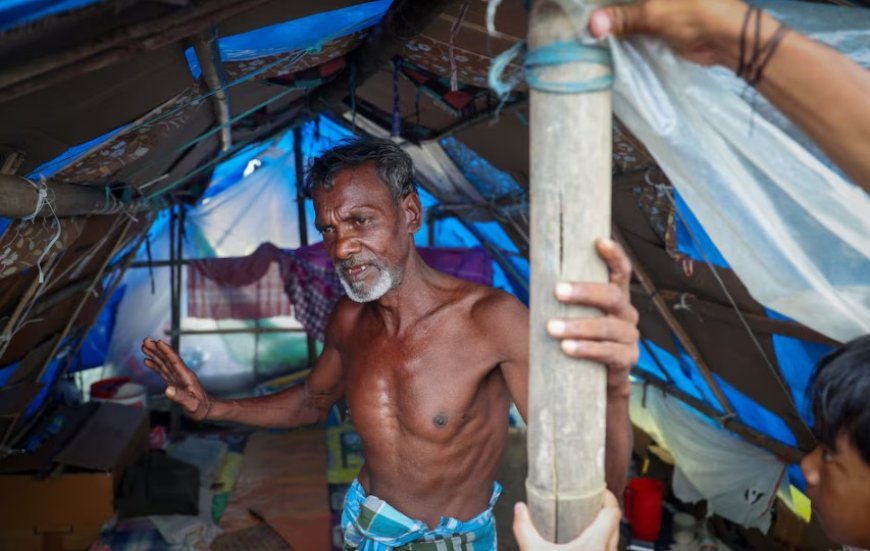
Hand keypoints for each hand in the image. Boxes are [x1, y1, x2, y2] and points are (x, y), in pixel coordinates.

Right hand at [141, 338, 211, 419]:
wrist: (205, 410)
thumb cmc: (200, 408)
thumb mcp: (191, 404)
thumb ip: (180, 397)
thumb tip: (168, 390)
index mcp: (186, 376)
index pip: (175, 361)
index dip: (167, 351)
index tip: (158, 342)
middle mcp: (181, 374)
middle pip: (168, 359)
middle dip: (157, 349)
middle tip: (146, 340)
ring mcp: (177, 377)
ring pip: (164, 363)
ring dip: (154, 354)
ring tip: (144, 346)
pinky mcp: (174, 381)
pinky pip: (163, 371)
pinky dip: (155, 365)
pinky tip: (148, 360)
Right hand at [513, 491, 621, 550]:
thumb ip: (524, 529)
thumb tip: (519, 509)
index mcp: (596, 543)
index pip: (613, 512)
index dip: (608, 497)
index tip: (598, 489)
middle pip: (615, 523)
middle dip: (604, 509)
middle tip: (588, 500)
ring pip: (614, 539)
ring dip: (604, 527)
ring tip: (586, 520)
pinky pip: (608, 550)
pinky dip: (601, 542)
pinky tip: (584, 543)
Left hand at [546, 238, 638, 396]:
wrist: (596, 386)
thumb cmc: (578, 341)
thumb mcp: (573, 316)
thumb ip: (564, 299)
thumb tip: (535, 275)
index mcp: (615, 298)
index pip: (620, 271)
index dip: (614, 255)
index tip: (599, 240)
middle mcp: (626, 314)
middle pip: (612, 296)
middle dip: (584, 291)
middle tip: (557, 291)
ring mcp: (629, 338)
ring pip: (607, 327)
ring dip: (577, 326)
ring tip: (551, 328)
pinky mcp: (626, 361)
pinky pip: (609, 353)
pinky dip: (586, 349)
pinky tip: (566, 348)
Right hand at [588, 0, 748, 69]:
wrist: (728, 37)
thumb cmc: (696, 13)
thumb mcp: (654, 13)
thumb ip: (621, 17)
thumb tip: (592, 24)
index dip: (603, 0)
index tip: (581, 6)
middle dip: (603, 4)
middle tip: (580, 16)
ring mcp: (657, 2)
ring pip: (626, 4)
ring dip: (609, 13)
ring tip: (587, 24)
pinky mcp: (658, 14)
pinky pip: (632, 16)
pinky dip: (619, 23)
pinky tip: (602, 32)